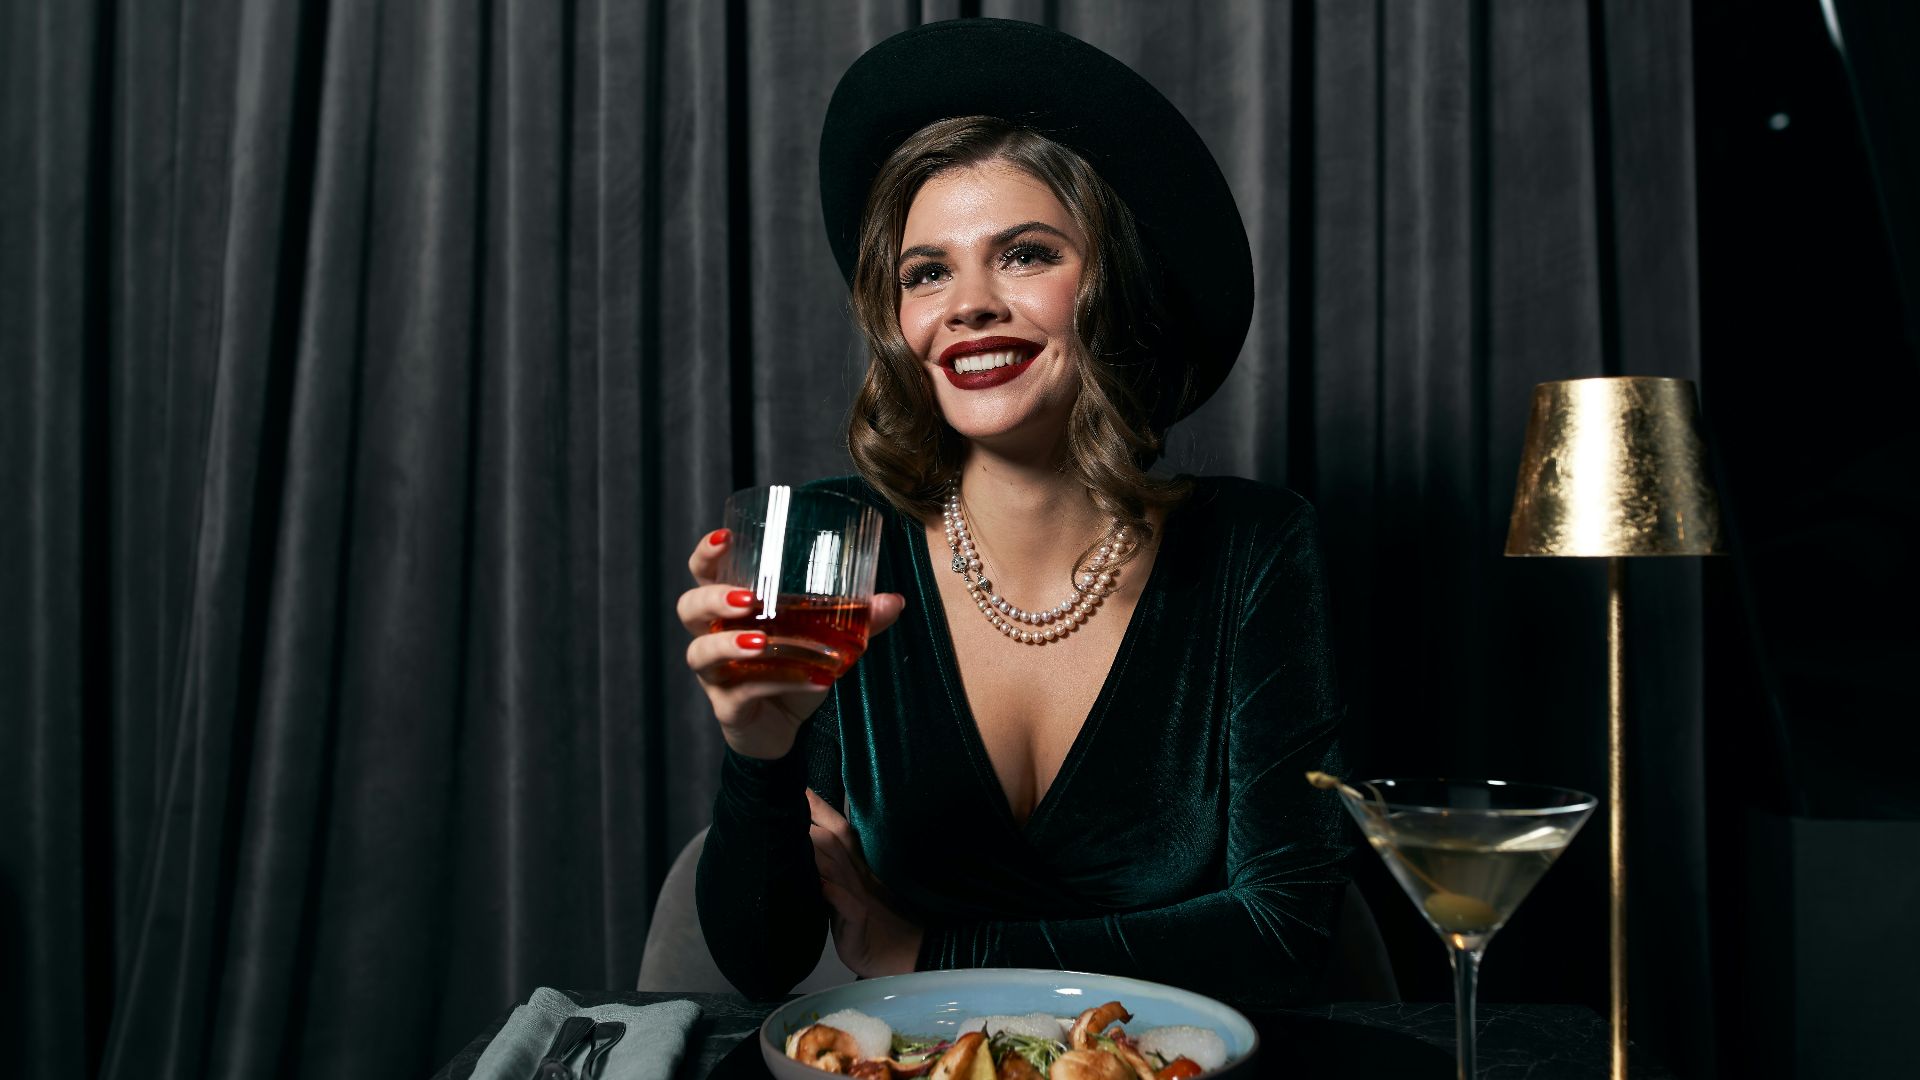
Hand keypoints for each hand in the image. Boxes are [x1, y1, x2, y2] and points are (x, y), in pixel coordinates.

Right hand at [680, 528, 904, 759]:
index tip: (726, 537)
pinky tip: (811, 679)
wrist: (784, 728)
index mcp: (729, 610)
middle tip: (748, 599)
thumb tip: (893, 600)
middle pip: (690, 608)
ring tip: (763, 642)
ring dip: (731, 644)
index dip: (706, 554)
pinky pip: (742, 693)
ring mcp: (716, 675)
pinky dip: (777, 683)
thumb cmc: (792, 668)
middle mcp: (712, 637)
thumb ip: (857, 618)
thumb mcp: (825, 638)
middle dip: (714, 599)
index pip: (703, 573)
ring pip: (703, 654)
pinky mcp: (728, 708)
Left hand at [807, 787, 923, 977]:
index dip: (817, 806)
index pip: (837, 827)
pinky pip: (845, 904)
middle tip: (780, 802)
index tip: (796, 785)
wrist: (903, 954)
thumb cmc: (876, 921)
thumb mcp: (854, 889)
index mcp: (856, 864)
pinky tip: (821, 884)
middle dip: (808, 819)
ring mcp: (859, 895)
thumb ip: (834, 866)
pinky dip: (833, 892)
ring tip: (791, 835)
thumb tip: (807, 844)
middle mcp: (857, 873)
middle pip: (832, 838)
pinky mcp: (857, 921)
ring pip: (834, 866)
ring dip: (814, 851)